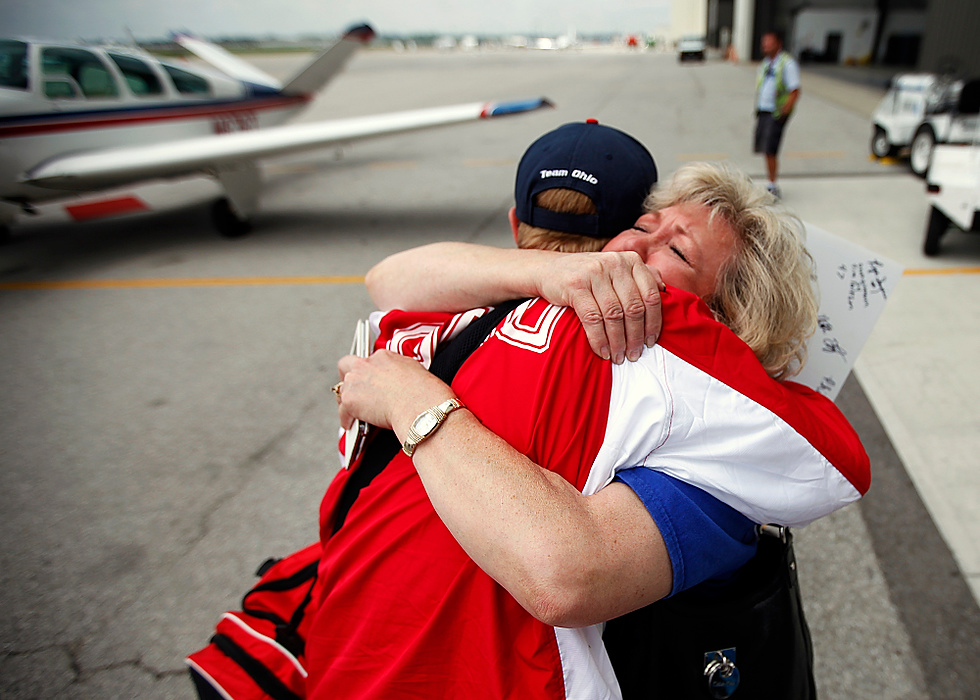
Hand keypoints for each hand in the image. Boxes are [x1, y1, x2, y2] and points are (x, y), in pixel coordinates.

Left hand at [336, 350, 454, 437]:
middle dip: (347, 375)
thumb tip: (398, 380)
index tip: (370, 380)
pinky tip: (350, 425)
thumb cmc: (424, 392)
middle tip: (353, 388)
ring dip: (346, 398)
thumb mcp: (414, 371)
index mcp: (383, 356)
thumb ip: (399, 371)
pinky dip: (346, 419)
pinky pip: (342, 412)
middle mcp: (366, 365)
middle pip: (346, 365)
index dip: (369, 371)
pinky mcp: (350, 401)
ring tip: (352, 410)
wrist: (420, 406)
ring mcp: (355, 381)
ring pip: (342, 389)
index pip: (369, 360)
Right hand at [536, 252, 663, 363]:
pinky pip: (593, 318)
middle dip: (635, 336)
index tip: (650, 342)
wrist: (547, 269)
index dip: (653, 322)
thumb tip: (665, 289)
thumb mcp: (615, 270)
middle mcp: (615, 263)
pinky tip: (602, 351)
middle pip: (634, 307)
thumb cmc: (587, 276)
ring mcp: (594, 273)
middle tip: (634, 355)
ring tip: (618, 357)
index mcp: (631, 260)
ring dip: (618, 341)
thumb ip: (640, 277)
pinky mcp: (575, 285)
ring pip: (614, 315)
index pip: (651, 295)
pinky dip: (599, 339)